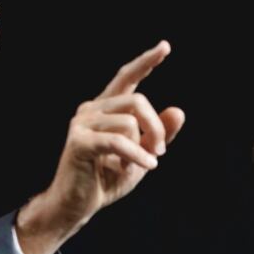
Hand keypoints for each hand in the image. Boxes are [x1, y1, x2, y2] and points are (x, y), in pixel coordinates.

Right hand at [16, 40, 184, 253]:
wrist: (75, 207)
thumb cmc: (105, 180)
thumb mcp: (141, 155)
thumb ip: (158, 135)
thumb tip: (178, 110)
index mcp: (104, 108)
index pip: (126, 78)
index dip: (145, 62)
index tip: (165, 46)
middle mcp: (90, 109)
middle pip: (137, 101)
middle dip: (156, 127)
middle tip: (160, 152)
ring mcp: (81, 124)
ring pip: (130, 121)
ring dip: (143, 147)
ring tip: (138, 165)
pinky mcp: (79, 142)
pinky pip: (119, 141)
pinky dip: (137, 155)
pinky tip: (148, 166)